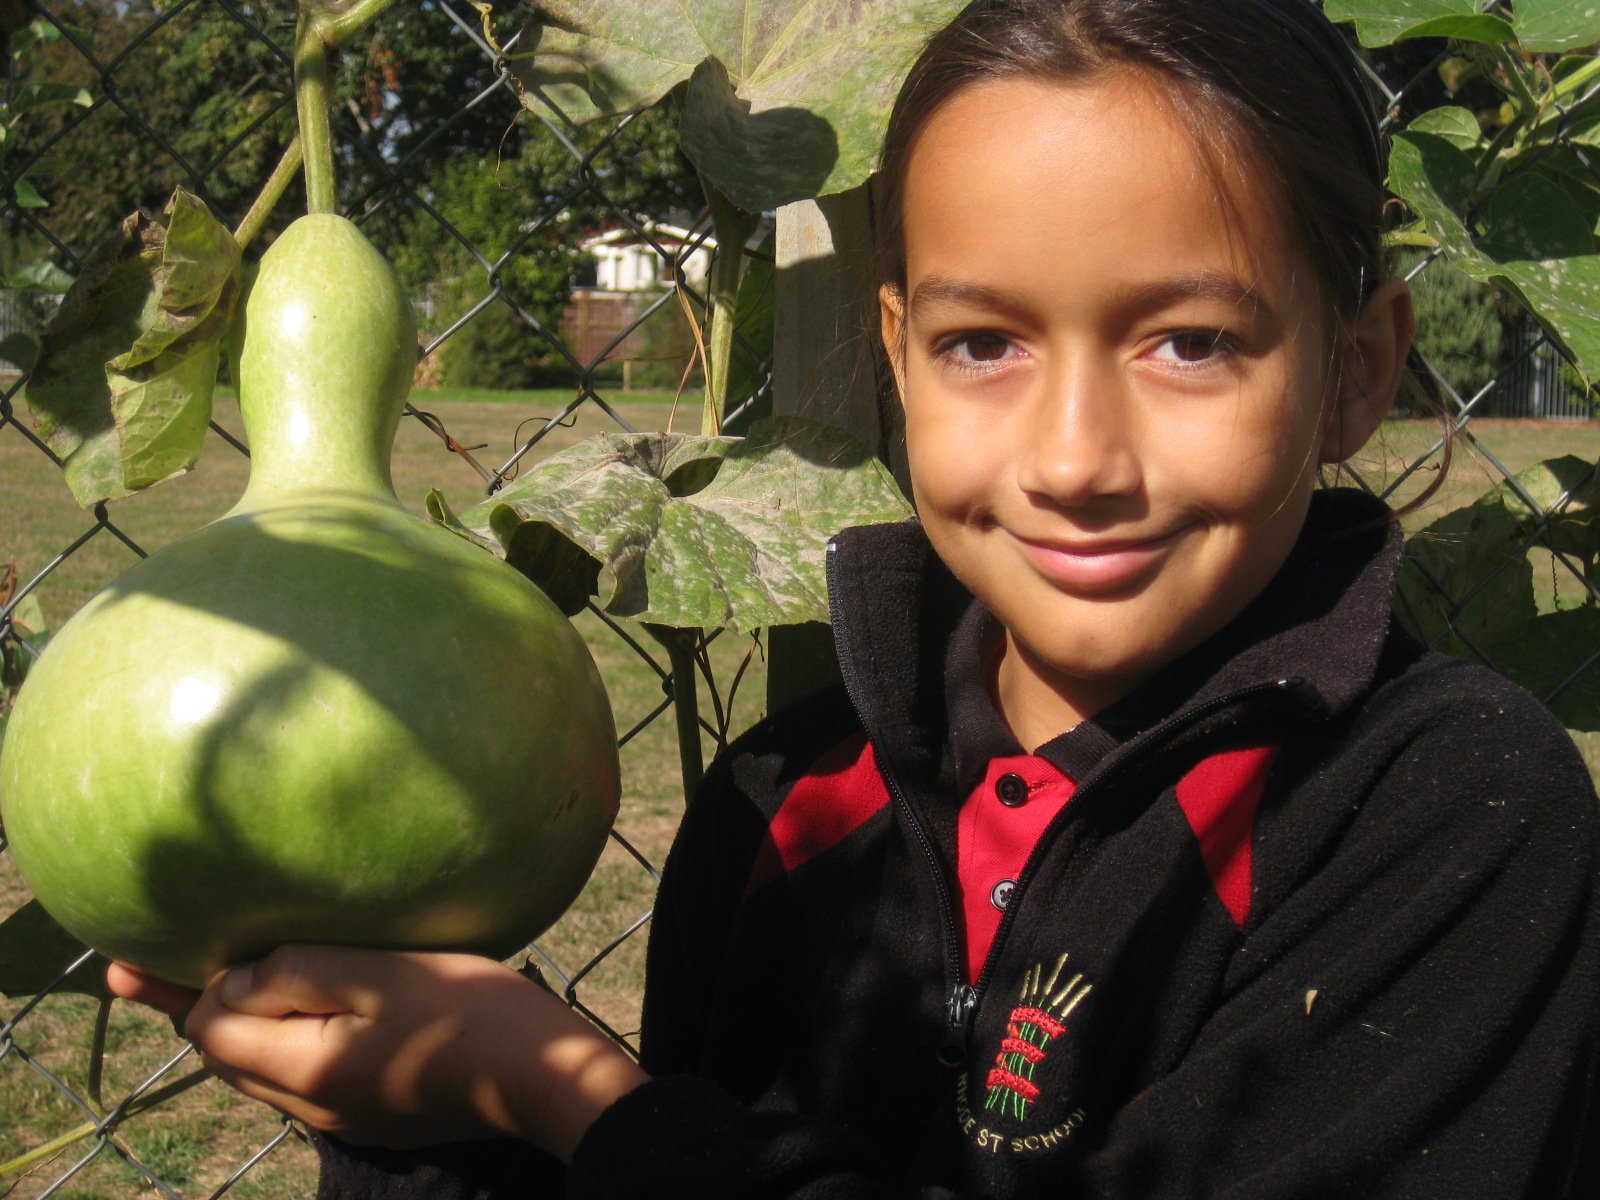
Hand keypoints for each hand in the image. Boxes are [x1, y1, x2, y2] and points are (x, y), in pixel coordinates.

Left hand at [111, 944, 647, 1157]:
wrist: (546, 1078)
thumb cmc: (469, 1012)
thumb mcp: (380, 972)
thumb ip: (297, 971)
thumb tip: (236, 979)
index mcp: (303, 1069)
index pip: (213, 1030)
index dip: (179, 990)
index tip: (130, 959)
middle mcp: (312, 1107)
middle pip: (228, 1057)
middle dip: (187, 1011)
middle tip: (137, 971)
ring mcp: (345, 1117)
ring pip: (263, 1069)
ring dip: (233, 1025)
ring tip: (209, 981)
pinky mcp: (376, 1113)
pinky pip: (303, 1074)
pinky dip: (278, 1038)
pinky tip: (296, 1006)